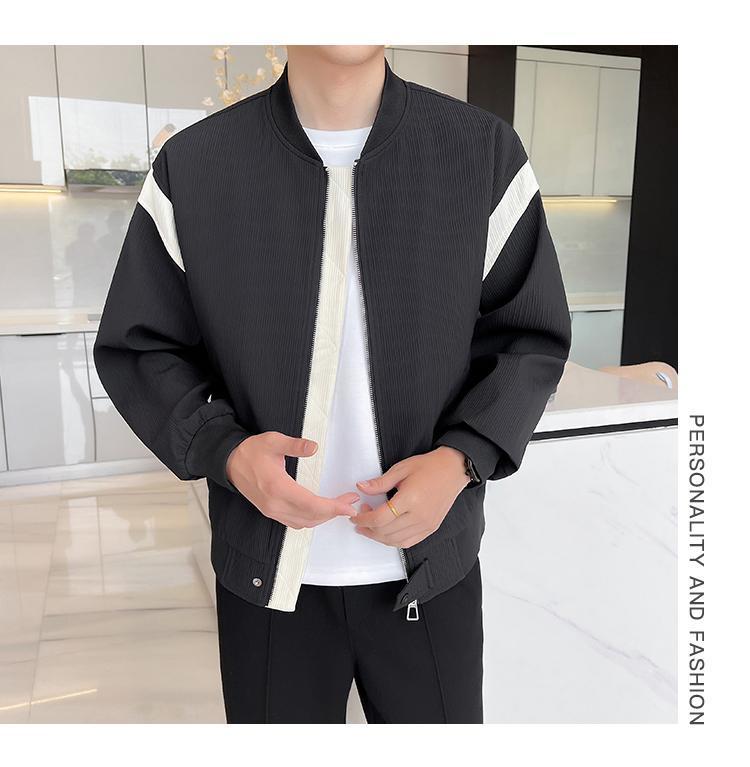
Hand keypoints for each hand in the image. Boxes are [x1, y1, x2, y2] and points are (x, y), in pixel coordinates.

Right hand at [226, 431, 358, 528]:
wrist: (230, 462)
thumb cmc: (251, 451)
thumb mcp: (273, 441)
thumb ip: (294, 445)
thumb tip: (314, 447)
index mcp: (277, 488)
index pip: (311, 504)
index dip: (333, 508)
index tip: (349, 506)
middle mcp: (275, 504)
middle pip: (311, 517)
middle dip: (334, 512)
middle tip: (350, 502)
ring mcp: (272, 510)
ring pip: (304, 522)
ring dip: (324, 517)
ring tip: (340, 506)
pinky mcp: (270, 511)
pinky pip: (295, 522)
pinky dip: (311, 519)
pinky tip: (321, 511)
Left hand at [352, 446, 469, 547]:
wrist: (453, 470)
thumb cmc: (429, 467)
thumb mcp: (401, 469)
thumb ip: (380, 482)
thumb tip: (361, 487)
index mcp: (410, 499)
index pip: (380, 518)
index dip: (363, 519)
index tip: (355, 515)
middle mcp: (419, 515)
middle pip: (385, 532)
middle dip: (367, 527)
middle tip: (361, 517)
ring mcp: (426, 524)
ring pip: (395, 541)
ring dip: (378, 536)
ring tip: (370, 526)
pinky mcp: (430, 528)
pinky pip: (408, 542)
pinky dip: (393, 541)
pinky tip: (385, 532)